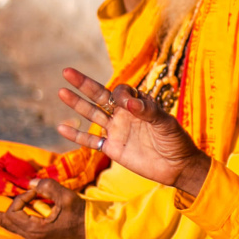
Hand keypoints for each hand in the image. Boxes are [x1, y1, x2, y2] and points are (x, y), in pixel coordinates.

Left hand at [0, 179, 85, 238]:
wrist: (93, 233)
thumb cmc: (82, 216)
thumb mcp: (68, 199)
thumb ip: (49, 188)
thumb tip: (31, 182)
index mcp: (35, 230)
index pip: (14, 212)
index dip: (22, 198)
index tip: (38, 193)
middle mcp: (30, 235)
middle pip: (2, 222)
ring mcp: (33, 235)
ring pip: (6, 224)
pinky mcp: (37, 232)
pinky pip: (14, 224)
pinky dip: (2, 218)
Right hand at [56, 68, 209, 196]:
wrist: (177, 167)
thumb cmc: (176, 141)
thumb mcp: (166, 123)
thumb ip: (149, 112)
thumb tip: (129, 103)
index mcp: (137, 105)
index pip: (120, 92)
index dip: (120, 94)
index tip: (127, 104)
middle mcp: (123, 115)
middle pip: (99, 96)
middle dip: (83, 84)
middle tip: (66, 71)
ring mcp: (117, 131)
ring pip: (92, 114)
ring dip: (77, 104)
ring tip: (61, 91)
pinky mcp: (113, 149)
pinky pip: (91, 141)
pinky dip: (77, 136)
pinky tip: (61, 128)